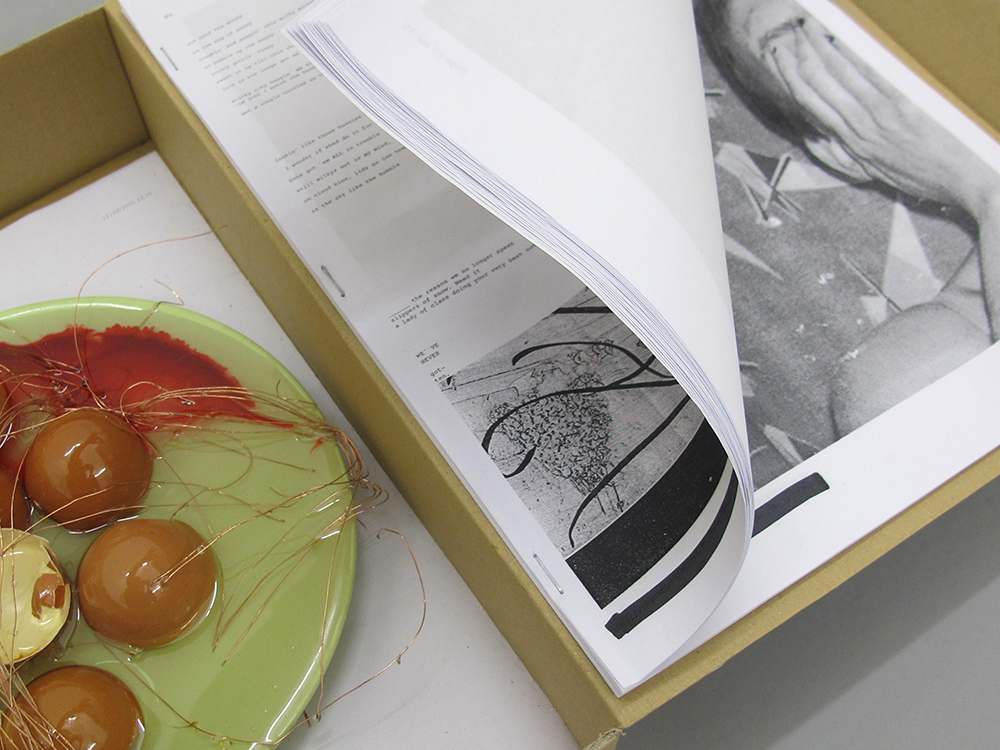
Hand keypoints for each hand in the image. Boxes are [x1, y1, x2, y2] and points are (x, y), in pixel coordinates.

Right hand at [764, 18, 999, 219]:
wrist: (966, 181)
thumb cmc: (925, 175)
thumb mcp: (874, 173)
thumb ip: (841, 156)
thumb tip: (812, 139)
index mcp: (852, 142)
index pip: (811, 103)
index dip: (791, 77)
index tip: (780, 55)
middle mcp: (861, 128)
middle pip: (821, 85)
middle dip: (801, 56)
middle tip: (789, 31)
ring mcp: (883, 115)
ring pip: (842, 77)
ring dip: (823, 49)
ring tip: (810, 28)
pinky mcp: (905, 106)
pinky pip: (874, 75)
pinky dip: (856, 56)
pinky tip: (845, 38)